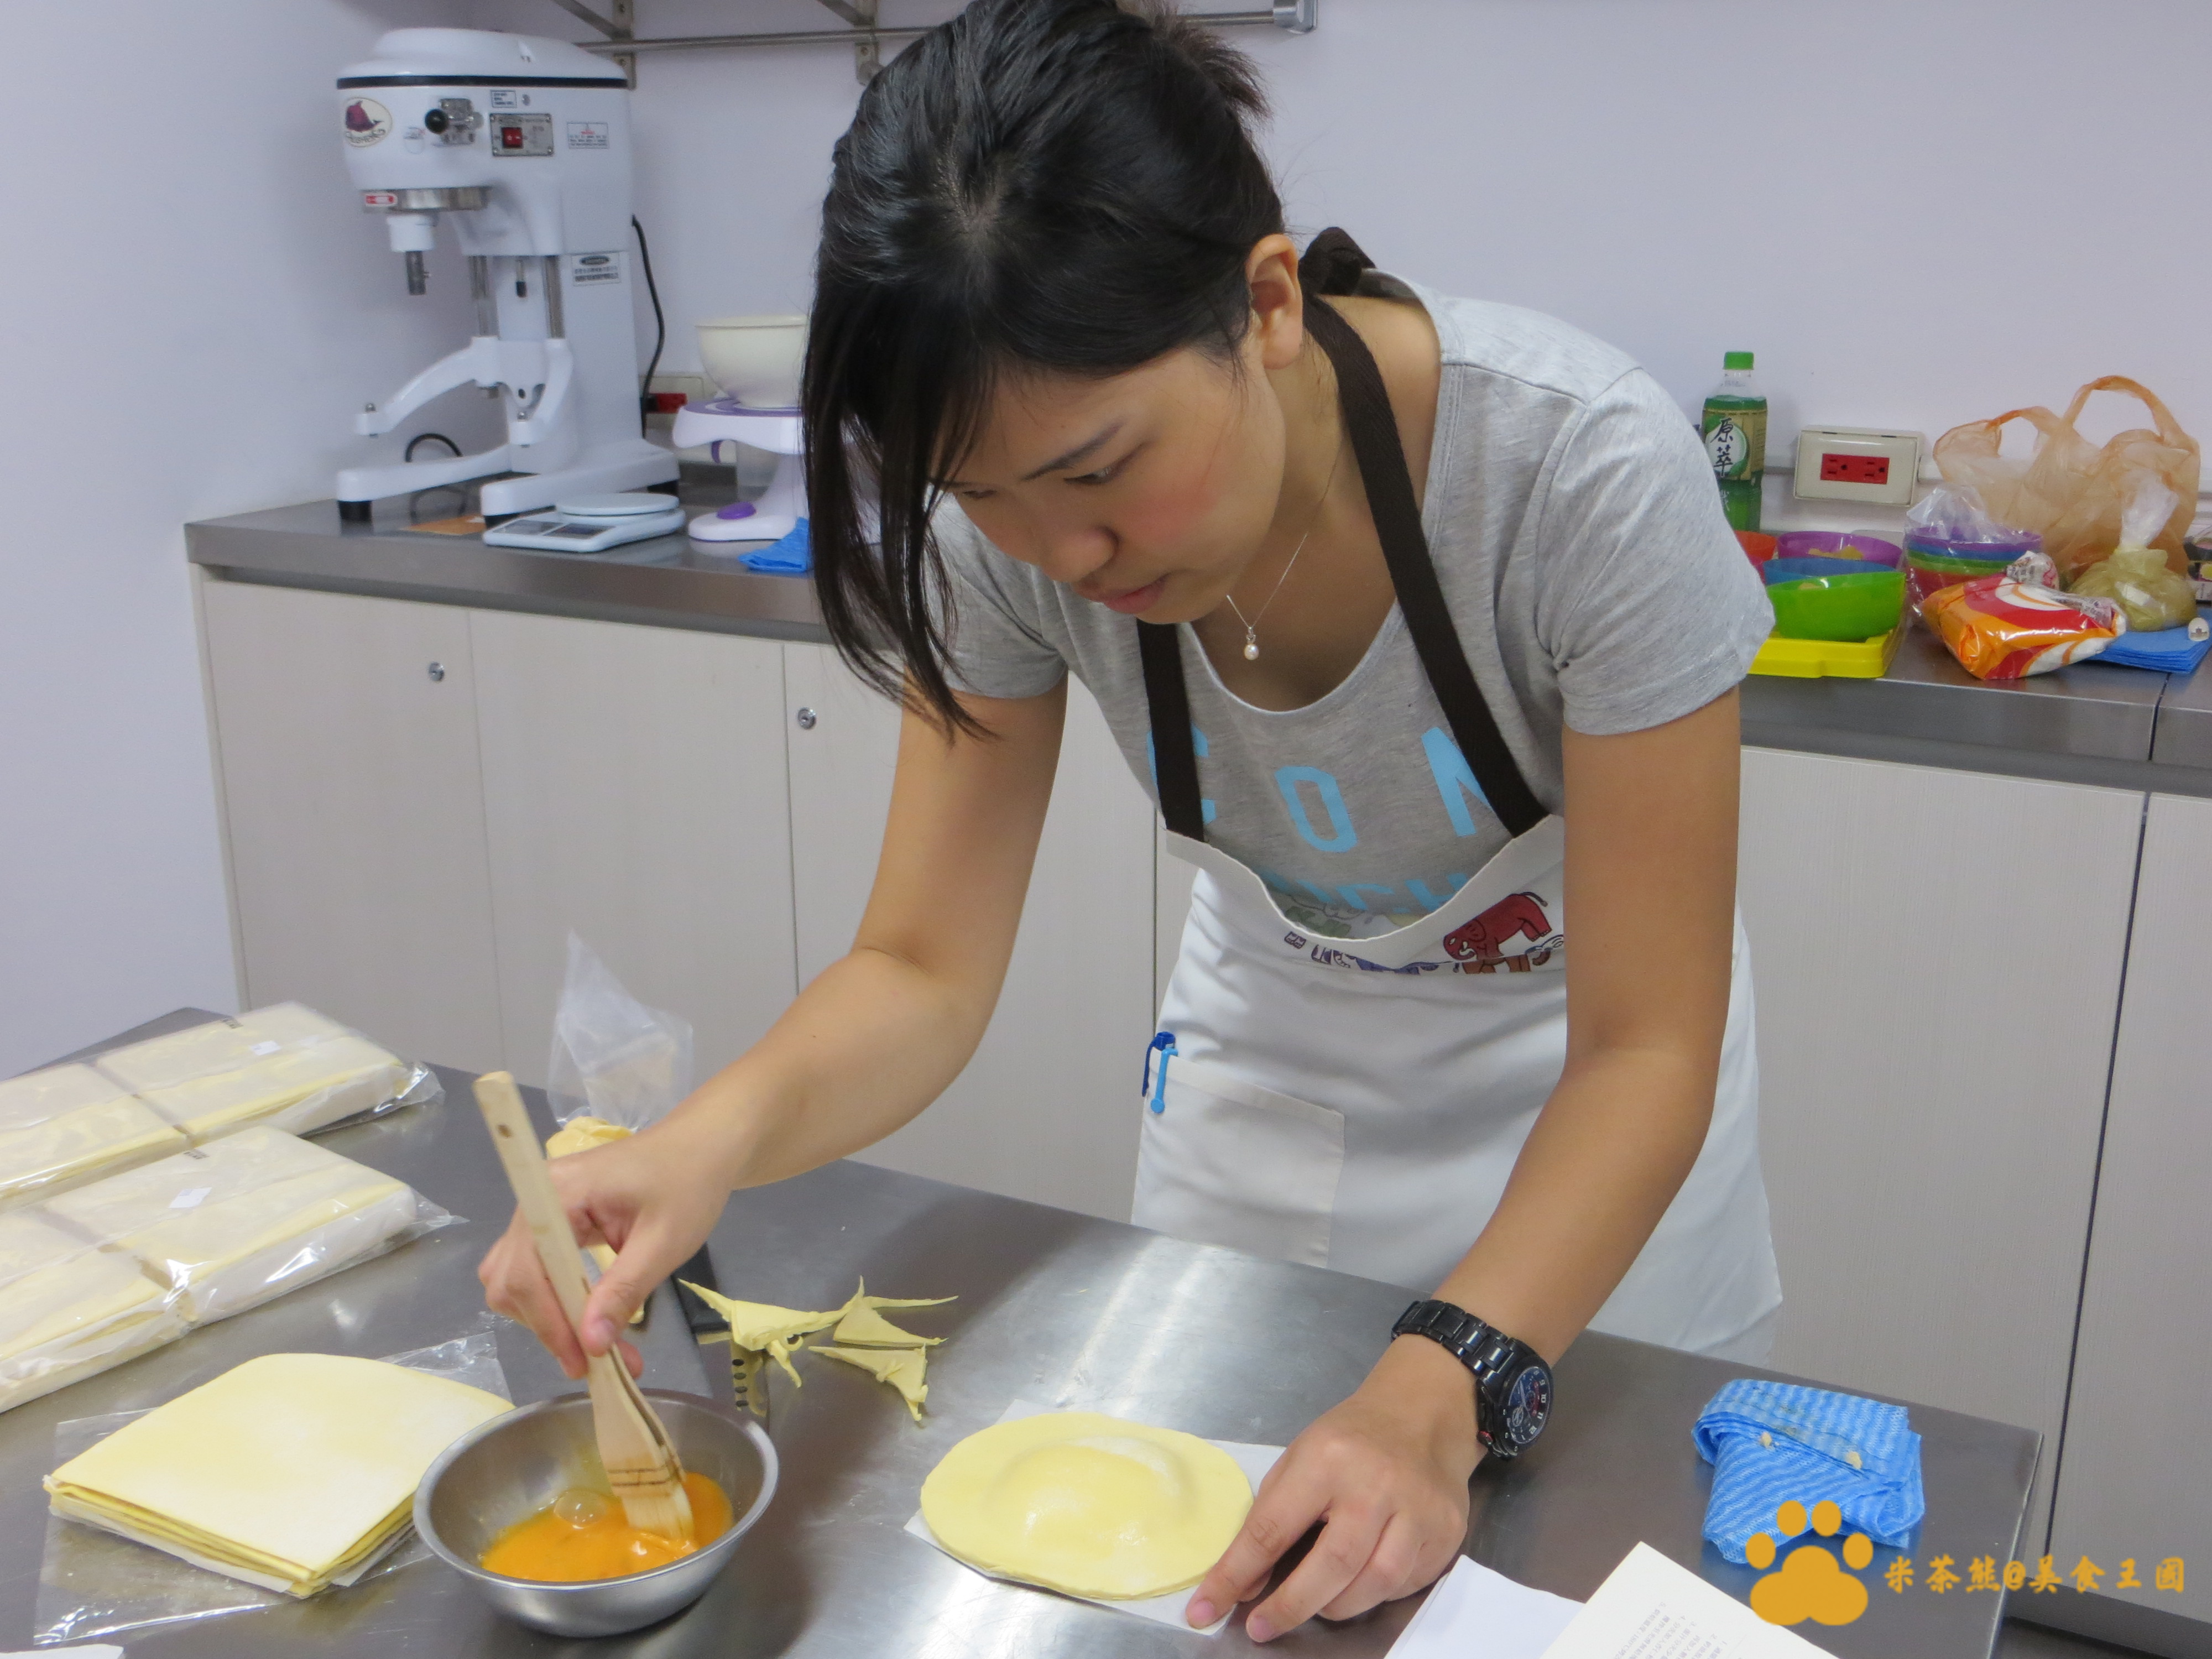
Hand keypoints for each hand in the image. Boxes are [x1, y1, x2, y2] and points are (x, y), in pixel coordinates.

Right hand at [477, 1114, 737, 1378]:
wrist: (703, 1146)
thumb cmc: (689, 1183)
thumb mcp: (664, 1242)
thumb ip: (624, 1291)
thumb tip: (590, 1343)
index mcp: (558, 1193)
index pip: (528, 1271)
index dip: (550, 1322)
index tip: (583, 1360)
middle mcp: (538, 1200)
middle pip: (513, 1279)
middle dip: (550, 1326)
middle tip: (594, 1362)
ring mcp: (543, 1210)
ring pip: (519, 1280)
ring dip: (550, 1318)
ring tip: (596, 1347)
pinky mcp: (557, 1222)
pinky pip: (539, 1271)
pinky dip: (558, 1301)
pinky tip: (591, 1322)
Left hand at [1189, 1337, 1481, 1641]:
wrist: (1423, 1415)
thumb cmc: (1350, 1439)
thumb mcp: (1298, 1459)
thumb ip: (1270, 1518)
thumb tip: (1246, 1584)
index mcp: (1326, 1459)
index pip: (1272, 1528)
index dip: (1236, 1574)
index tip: (1206, 1608)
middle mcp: (1376, 1484)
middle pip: (1332, 1565)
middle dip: (1289, 1606)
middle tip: (1260, 1628)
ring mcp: (1418, 1509)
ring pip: (1375, 1583)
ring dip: (1335, 1607)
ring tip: (1314, 1605)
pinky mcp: (1446, 1532)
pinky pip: (1406, 1584)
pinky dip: (1375, 1594)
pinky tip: (1360, 1582)